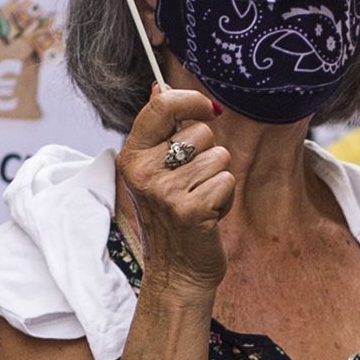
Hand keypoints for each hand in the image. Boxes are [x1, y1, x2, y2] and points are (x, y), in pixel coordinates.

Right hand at [112, 87, 240, 290]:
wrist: (176, 272)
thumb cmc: (172, 217)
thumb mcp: (156, 171)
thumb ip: (159, 129)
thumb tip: (160, 87)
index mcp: (132, 156)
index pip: (162, 105)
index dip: (191, 101)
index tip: (207, 109)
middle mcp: (144, 171)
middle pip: (200, 132)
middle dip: (208, 154)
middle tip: (193, 183)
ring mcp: (165, 192)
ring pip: (218, 156)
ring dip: (217, 178)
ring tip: (200, 200)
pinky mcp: (190, 210)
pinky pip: (226, 181)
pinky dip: (225, 198)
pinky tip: (209, 214)